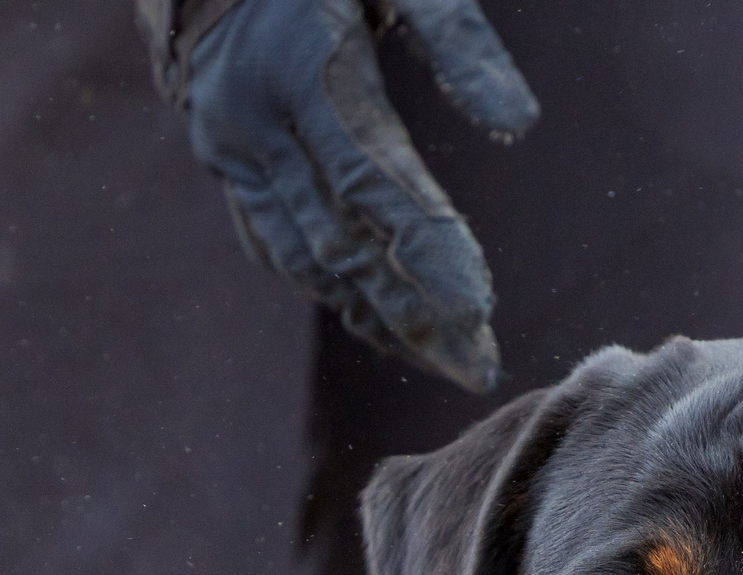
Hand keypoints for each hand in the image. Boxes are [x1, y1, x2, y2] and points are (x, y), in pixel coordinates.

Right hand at [183, 0, 537, 390]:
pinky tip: (373, 321)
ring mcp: (229, 148)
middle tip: (479, 368)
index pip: (376, 183)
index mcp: (304, 71)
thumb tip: (522, 123)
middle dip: (415, 312)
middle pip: (345, 241)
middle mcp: (256, 121)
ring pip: (306, 257)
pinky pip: (274, 242)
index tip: (481, 311)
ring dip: (375, 316)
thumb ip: (459, 39)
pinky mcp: (221, 160)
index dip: (428, 252)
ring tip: (441, 361)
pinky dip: (328, 287)